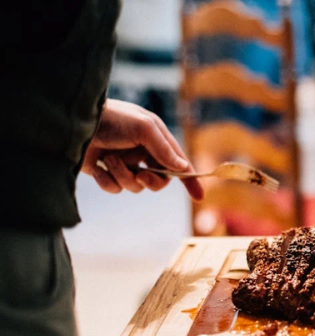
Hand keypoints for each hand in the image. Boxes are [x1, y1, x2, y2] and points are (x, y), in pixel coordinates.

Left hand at [81, 99, 203, 199]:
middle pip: (159, 180)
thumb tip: (183, 167)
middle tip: (141, 174)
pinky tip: (97, 166)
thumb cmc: (112, 119)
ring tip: (109, 159)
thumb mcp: (143, 129)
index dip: (189, 179)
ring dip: (122, 175)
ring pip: (135, 186)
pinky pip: (115, 188)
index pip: (178, 163)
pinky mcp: (106, 172)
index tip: (198, 196)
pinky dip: (106, 180)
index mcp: (156, 139)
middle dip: (150, 180)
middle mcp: (142, 152)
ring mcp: (124, 163)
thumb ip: (164, 149)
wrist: (74, 123)